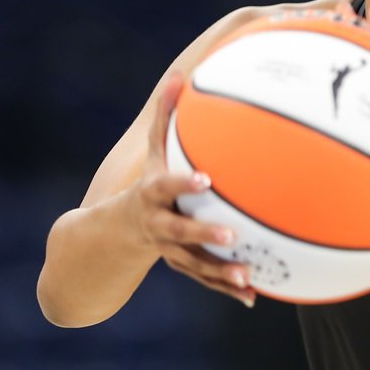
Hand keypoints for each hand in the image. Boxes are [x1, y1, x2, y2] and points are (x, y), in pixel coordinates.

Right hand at [124, 71, 255, 306]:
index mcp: (152, 195)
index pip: (166, 187)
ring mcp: (170, 251)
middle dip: (203, 235)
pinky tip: (253, 295)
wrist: (116, 234)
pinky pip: (206, 279)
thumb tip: (180, 74)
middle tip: (233, 236)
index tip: (205, 180)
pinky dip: (227, 288)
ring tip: (248, 276)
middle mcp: (159, 226)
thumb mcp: (152, 153)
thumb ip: (166, 117)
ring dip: (220, 272)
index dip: (183, 184)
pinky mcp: (183, 267)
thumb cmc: (146, 183)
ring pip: (195, 265)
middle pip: (180, 232)